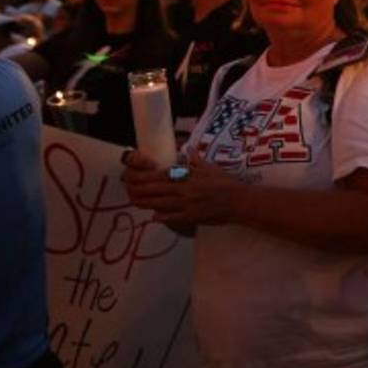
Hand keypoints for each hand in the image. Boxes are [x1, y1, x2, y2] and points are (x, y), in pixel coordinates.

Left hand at [121, 151, 241, 225]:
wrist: (239, 200)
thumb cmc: (225, 182)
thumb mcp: (210, 167)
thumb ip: (195, 160)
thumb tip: (187, 149)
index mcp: (187, 175)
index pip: (159, 175)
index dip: (143, 176)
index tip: (132, 176)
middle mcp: (183, 189)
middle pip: (153, 190)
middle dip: (138, 190)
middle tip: (128, 189)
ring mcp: (185, 204)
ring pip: (158, 204)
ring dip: (145, 203)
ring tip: (135, 201)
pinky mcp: (190, 217)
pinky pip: (171, 218)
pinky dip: (161, 217)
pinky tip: (154, 216)